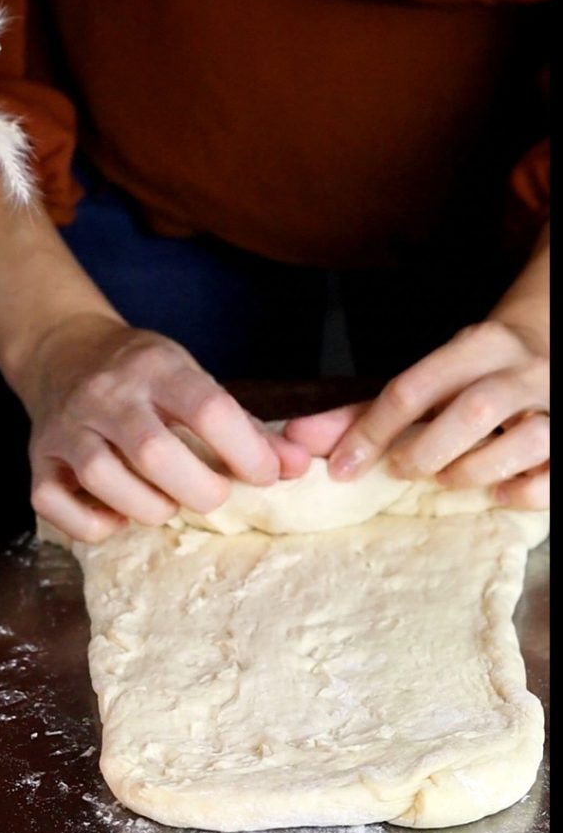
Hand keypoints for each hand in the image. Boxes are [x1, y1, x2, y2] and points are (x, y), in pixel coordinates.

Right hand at [27, 315, 308, 541]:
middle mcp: (107, 394)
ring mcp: (66, 426)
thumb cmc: (143, 375)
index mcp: (156, 367)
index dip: (246, 452)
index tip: (266, 476)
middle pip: (155, 452)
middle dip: (199, 490)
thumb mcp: (194, 381)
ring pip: (104, 479)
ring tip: (168, 504)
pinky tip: (119, 515)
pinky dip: (94, 525)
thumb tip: (298, 467)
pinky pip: (56, 506)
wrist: (64, 351)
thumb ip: (246, 427)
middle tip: (214, 496)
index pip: (208, 409)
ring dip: (149, 507)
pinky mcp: (37, 458)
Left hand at [286, 320, 548, 509]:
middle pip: (476, 410)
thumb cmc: (472, 373)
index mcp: (478, 345)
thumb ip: (365, 411)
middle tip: (403, 470)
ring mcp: (555, 404)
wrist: (553, 337)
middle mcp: (521, 370)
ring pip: (526, 439)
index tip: (341, 469)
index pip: (415, 387)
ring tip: (447, 478)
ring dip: (474, 469)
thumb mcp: (426, 378)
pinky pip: (556, 473)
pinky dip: (527, 490)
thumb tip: (296, 439)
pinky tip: (499, 495)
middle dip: (428, 451)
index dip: (371, 432)